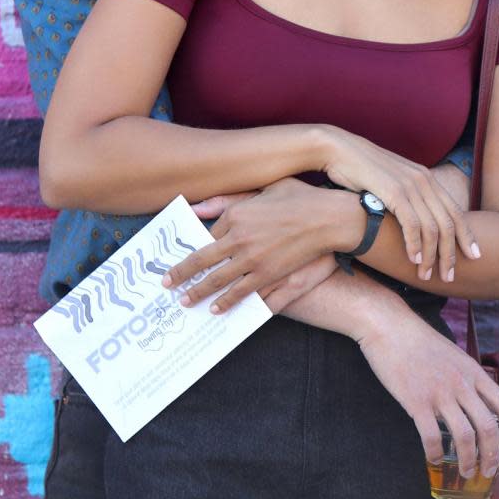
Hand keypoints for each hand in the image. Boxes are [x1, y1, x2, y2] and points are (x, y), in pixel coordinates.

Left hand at [164, 178, 340, 312]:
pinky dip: (228, 303)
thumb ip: (230, 198)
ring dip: (200, 294)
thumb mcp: (265, 188)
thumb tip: (197, 207)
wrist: (330, 218)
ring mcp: (254, 261)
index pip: (208, 234)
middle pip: (202, 262)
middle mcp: (239, 239)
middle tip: (168, 286)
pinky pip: (243, 294)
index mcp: (236, 215)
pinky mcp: (270, 276)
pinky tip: (219, 310)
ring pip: (218, 282)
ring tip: (186, 303)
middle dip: (182, 276)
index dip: (195, 246)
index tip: (182, 256)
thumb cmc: (301, 198)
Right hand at [322, 127, 478, 282]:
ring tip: (427, 275)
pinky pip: (412, 224)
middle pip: (449, 223)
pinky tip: (413, 259)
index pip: (455, 211)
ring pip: (433, 228)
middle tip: (450, 276)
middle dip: (451, 253)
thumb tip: (412, 217)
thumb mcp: (392, 180)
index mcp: (426, 178)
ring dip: (432, 256)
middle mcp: (424, 180)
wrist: (340, 149)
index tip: (473, 256)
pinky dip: (415, 245)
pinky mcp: (394, 192)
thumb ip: (406, 195)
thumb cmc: (362, 169)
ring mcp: (410, 185)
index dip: (467, 235)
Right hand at [356, 311, 498, 476]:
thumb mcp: (453, 354)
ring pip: (464, 437)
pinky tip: (433, 458)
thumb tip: (475, 401)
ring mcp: (439, 393)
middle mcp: (461, 384)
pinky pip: (431, 436)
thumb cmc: (419, 341)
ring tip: (465, 471)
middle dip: (492, 456)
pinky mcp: (416, 401)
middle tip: (488, 471)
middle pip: (488, 428)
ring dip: (467, 461)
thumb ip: (466, 377)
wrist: (390, 327)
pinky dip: (434, 454)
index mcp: (472, 371)